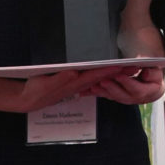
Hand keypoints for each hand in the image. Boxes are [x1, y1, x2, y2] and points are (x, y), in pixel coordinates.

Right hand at [11, 65, 128, 111]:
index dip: (110, 69)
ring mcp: (78, 85)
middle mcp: (79, 84)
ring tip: (127, 67)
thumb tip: (74, 73)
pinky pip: (92, 80)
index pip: (96, 74)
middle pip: (102, 77)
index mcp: (74, 82)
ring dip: (112, 73)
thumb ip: (61, 78)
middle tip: (134, 66)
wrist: (30, 99)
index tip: (123, 65)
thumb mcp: (46, 83)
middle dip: (118, 72)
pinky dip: (102, 76)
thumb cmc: (38, 89)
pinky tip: (109, 72)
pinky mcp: (74, 85)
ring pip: (99, 78)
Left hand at [81, 66, 164, 104]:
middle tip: (103, 81)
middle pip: (122, 95)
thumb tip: (146, 73)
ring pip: (112, 96)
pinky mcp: (116, 97)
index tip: (119, 75)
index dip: (127, 82)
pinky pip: (106, 96)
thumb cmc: (153, 78)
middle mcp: (134, 98)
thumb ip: (153, 73)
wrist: (152, 88)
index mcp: (146, 92)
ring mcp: (124, 99)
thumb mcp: (157, 74)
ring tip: (93, 86)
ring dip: (102, 92)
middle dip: (112, 88)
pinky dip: (97, 93)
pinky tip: (87, 91)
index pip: (136, 89)